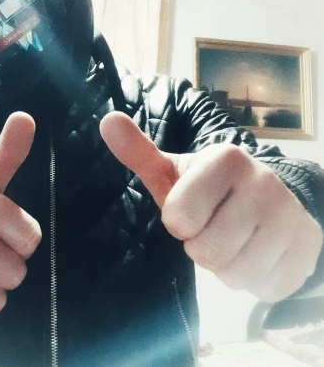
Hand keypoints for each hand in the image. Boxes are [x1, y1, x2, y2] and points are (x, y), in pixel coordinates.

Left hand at [100, 112, 322, 301]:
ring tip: (232, 240)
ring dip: (225, 267)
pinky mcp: (308, 247)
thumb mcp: (171, 171)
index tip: (190, 209)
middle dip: (201, 247)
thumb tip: (107, 121)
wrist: (265, 197)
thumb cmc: (207, 188)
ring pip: (237, 274)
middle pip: (208, 252)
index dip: (179, 222)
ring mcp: (291, 215)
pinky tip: (256, 253)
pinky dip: (253, 280)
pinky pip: (266, 288)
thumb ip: (138, 151)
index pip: (179, 218)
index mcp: (225, 159)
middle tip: (212, 228)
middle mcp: (264, 182)